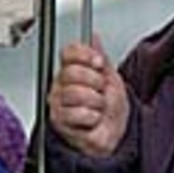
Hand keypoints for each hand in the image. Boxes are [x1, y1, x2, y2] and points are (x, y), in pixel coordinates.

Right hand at [47, 34, 128, 157]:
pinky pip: (77, 113)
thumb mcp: (110, 77)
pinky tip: (93, 119)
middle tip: (100, 90)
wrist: (114, 135)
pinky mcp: (59, 121)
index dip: (85, 55)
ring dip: (96, 102)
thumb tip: (94, 37)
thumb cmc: (110, 109)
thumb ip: (99, 56)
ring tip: (98, 107)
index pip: (68, 52)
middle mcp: (61, 85)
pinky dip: (92, 117)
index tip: (99, 63)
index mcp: (71, 70)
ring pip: (75, 93)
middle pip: (71, 72)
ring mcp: (58, 103)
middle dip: (94, 82)